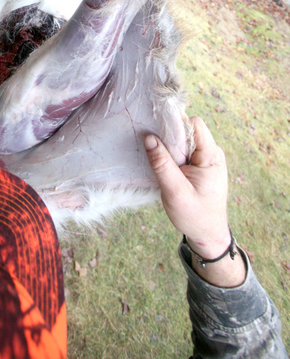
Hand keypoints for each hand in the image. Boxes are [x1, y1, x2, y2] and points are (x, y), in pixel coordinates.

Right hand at [144, 117, 245, 286]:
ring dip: (169, 145)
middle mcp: (211, 152)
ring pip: (184, 139)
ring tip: (157, 157)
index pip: (194, 125)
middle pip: (188, 129)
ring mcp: (205, 157)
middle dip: (169, 135)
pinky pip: (183, 149)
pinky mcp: (198, 163)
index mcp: (211, 156)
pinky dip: (171, 153)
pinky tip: (162, 162)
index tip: (156, 134)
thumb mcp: (175, 192)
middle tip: (153, 147)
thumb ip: (162, 164)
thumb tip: (149, 138)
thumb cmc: (194, 216)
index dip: (175, 124)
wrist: (207, 235)